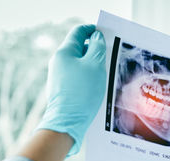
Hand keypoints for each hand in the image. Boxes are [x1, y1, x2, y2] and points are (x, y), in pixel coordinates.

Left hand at [37, 24, 105, 155]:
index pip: (79, 32)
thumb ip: (97, 48)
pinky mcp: (63, 90)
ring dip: (93, 66)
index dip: (92, 30)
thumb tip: (97, 38)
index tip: (104, 33)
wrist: (68, 122)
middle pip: (79, 49)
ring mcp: (60, 77)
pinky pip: (78, 78)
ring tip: (107, 73)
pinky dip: (89, 78)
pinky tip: (99, 86)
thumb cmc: (82, 93)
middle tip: (110, 55)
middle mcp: (59, 63)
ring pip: (80, 65)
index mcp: (65, 53)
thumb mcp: (95, 65)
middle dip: (95, 50)